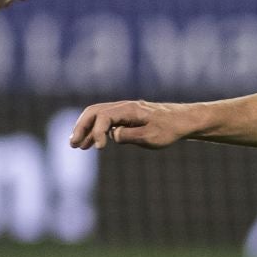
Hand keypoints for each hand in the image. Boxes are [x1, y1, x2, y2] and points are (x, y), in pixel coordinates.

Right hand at [69, 100, 193, 150]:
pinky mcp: (125, 118)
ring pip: (97, 116)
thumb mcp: (151, 136)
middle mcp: (123, 107)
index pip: (104, 117)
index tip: (100, 149)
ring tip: (76, 145)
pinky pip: (105, 121)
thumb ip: (130, 136)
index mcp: (129, 110)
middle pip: (94, 112)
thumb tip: (112, 136)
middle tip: (73, 144)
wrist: (182, 121)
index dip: (98, 132)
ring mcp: (123, 111)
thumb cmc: (169, 129)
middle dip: (81, 127)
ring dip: (85, 129)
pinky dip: (95, 131)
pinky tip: (90, 143)